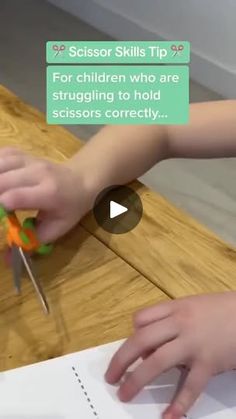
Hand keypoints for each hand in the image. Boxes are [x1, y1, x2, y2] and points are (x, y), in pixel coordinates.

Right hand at [0, 147, 95, 242]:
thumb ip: (33, 240)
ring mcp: (30, 160)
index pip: (16, 197)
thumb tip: (7, 255)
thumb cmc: (70, 207)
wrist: (81, 180)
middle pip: (2, 180)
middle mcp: (38, 173)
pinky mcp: (23, 154)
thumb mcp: (58, 228)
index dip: (0, 207)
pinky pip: (1, 156)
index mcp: (49, 193)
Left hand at [105, 292, 235, 418]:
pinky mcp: (208, 362)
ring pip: (157, 362)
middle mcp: (179, 324)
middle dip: (122, 360)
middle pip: (141, 340)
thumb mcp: (193, 307)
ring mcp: (193, 343)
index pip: (141, 319)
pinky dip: (179, 403)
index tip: (132, 349)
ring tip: (125, 394)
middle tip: (111, 377)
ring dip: (137, 380)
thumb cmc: (221, 310)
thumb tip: (155, 343)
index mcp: (174, 308)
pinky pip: (190, 386)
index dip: (133, 334)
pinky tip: (168, 417)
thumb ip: (173, 320)